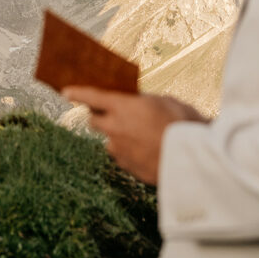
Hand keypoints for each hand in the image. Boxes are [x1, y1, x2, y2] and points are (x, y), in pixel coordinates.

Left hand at [64, 87, 207, 184]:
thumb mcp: (166, 102)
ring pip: (110, 140)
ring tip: (142, 136)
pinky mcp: (127, 166)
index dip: (77, 93)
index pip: (91, 96)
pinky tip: (148, 151)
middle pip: (94, 120)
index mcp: (123, 106)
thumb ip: (145, 101)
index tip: (66, 91)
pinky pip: (122, 156)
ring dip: (118, 137)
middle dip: (99, 116)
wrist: (193, 160)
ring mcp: (119, 149)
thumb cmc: (183, 124)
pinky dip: (129, 152)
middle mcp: (115, 128)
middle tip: (111, 114)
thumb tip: (139, 104)